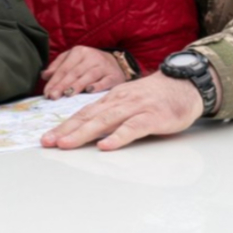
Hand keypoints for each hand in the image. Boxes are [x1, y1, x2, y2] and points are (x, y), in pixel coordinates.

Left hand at [40, 46, 127, 98]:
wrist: (117, 63)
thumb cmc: (89, 64)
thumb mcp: (73, 60)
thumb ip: (58, 67)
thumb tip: (43, 75)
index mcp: (79, 51)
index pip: (64, 68)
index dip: (54, 80)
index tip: (46, 93)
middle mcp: (91, 56)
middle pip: (74, 72)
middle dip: (62, 85)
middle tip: (53, 96)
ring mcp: (104, 66)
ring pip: (89, 75)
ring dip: (77, 85)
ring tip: (67, 94)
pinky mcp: (114, 75)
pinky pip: (105, 81)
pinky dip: (97, 86)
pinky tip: (89, 91)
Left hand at [40, 72, 203, 150]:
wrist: (185, 85)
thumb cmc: (155, 97)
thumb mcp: (127, 101)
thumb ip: (110, 113)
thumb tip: (87, 128)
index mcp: (111, 99)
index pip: (83, 113)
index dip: (64, 125)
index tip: (47, 137)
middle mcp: (119, 102)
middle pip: (88, 117)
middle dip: (65, 130)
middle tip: (47, 142)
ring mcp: (135, 108)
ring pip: (105, 121)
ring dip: (83, 133)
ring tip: (66, 144)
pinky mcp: (152, 118)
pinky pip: (132, 128)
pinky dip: (118, 137)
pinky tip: (105, 146)